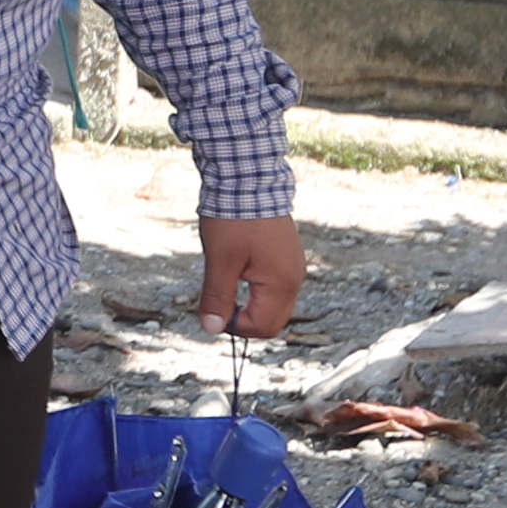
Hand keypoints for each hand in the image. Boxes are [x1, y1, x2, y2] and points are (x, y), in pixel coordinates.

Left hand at [195, 215, 305, 340]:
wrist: (248, 178)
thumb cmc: (234, 218)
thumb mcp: (220, 260)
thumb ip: (217, 297)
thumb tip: (212, 329)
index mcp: (282, 283)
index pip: (263, 327)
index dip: (235, 327)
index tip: (214, 310)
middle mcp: (295, 278)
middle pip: (274, 321)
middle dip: (246, 321)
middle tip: (219, 303)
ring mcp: (294, 266)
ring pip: (276, 305)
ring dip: (252, 305)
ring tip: (228, 284)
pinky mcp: (288, 256)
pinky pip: (277, 287)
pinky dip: (259, 291)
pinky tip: (240, 272)